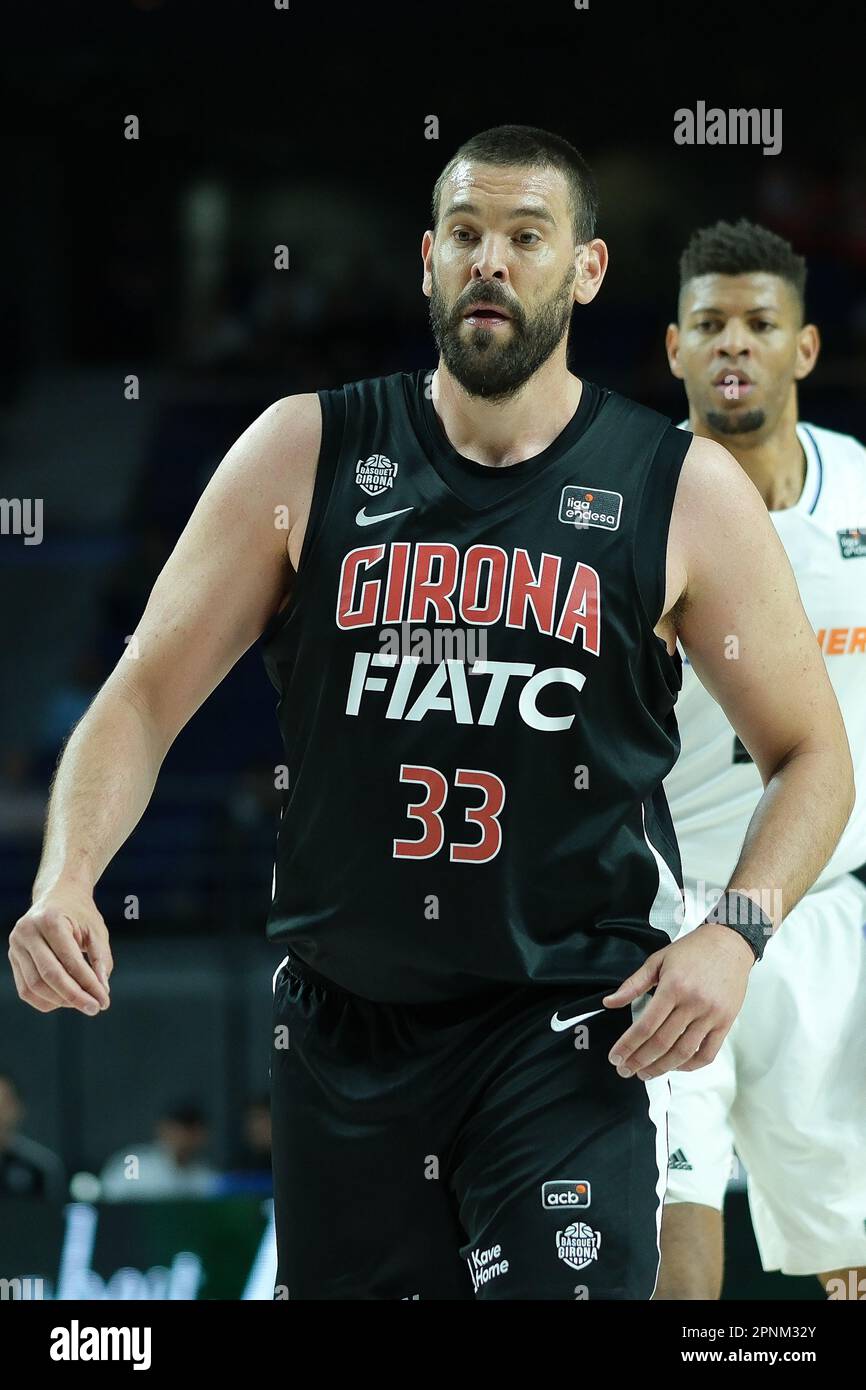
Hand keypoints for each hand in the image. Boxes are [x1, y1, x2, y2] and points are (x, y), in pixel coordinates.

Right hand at [8, 883, 112, 1015]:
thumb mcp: (97, 931)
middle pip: (49, 975)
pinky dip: (46, 1000)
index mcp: (50, 920)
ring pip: (34, 986)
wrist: (57, 895)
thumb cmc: (81, 914)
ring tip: (82, 1003)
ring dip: (60, 1001)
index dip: (88, 984)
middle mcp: (28, 931)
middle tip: (95, 1008)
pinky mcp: (12, 957)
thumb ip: (101, 960)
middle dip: (74, 996)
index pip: (70, 960)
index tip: (104, 1001)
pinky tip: (65, 1000)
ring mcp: (16, 945)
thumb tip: (102, 992)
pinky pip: (26, 989)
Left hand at [601, 922, 753, 1079]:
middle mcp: (693, 1003)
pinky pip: (708, 1053)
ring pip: (684, 1052)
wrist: (729, 944)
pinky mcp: (726, 1022)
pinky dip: (691, 1065)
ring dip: (662, 1067)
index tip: (616, 1057)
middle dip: (640, 1060)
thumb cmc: (691, 951)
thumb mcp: (657, 961)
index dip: (628, 1045)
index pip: (646, 1025)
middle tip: (626, 1070)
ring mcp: (712, 1015)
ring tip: (645, 1073)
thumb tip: (609, 1003)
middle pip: (663, 1042)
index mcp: (673, 987)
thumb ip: (633, 984)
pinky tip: (675, 1066)